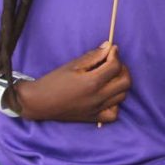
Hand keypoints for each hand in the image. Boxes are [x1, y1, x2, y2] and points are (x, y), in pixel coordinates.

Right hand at [16, 43, 130, 122]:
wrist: (39, 102)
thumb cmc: (54, 81)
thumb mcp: (73, 65)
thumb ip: (94, 56)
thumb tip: (110, 46)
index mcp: (92, 82)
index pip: (116, 66)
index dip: (115, 55)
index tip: (111, 50)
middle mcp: (98, 97)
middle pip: (126, 82)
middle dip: (122, 69)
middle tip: (112, 63)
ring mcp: (97, 109)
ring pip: (122, 96)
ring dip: (120, 84)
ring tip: (109, 78)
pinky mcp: (93, 118)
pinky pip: (114, 114)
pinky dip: (115, 104)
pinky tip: (107, 96)